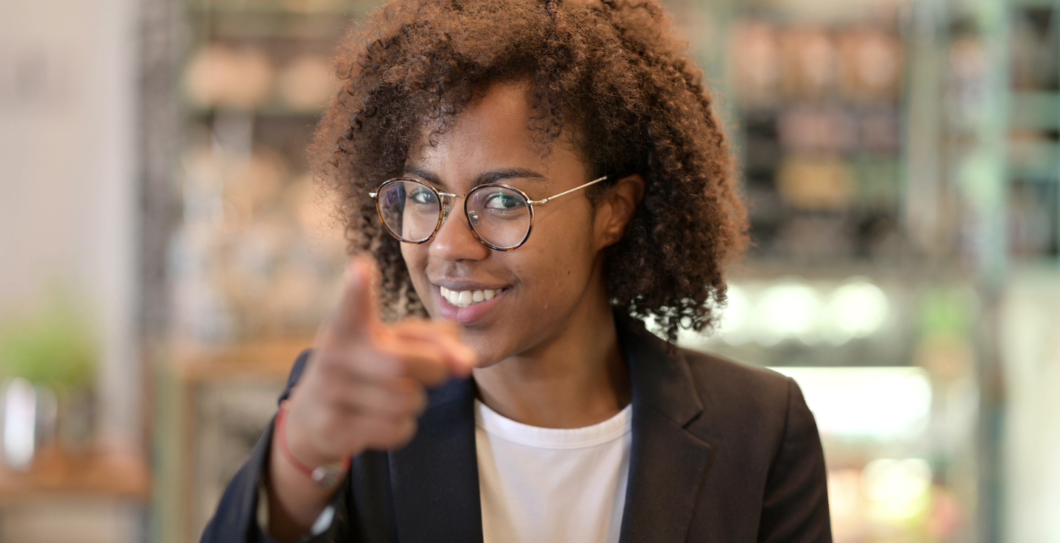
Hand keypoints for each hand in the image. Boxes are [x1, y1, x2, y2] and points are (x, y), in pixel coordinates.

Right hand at [282, 256, 476, 467]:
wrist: (313, 417)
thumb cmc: (366, 367)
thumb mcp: (393, 343)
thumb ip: (437, 342)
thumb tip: (466, 362)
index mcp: (347, 325)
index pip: (353, 306)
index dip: (358, 289)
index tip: (360, 268)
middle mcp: (333, 354)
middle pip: (405, 364)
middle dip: (432, 370)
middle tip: (426, 369)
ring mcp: (330, 392)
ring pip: (408, 401)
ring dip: (414, 402)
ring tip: (389, 394)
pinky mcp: (335, 428)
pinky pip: (399, 429)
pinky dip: (401, 427)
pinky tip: (377, 419)